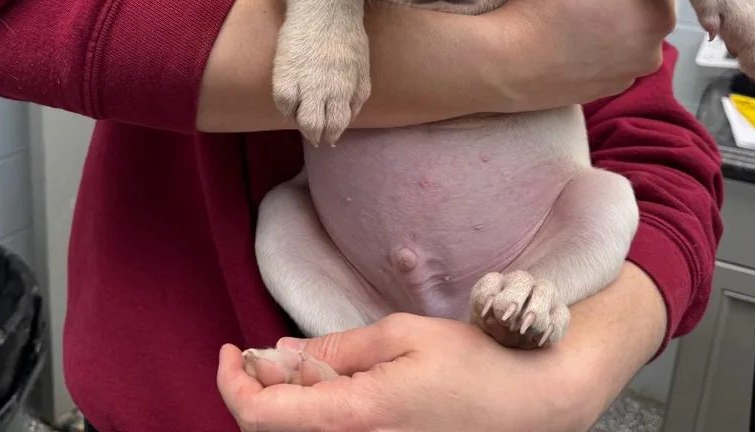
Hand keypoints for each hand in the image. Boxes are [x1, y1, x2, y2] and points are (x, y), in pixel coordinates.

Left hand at [218, 263, 665, 431]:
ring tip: (299, 364)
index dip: (231, 383)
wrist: (527, 404)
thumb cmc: (468, 363)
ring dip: (284, 403)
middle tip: (262, 352)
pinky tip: (330, 385)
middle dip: (256, 391)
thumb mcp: (398, 336)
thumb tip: (279, 356)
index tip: (227, 351)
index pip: (260, 416)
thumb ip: (333, 351)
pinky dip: (313, 413)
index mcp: (353, 418)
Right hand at [497, 0, 675, 110]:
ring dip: (604, 23)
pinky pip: (604, 60)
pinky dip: (590, 49)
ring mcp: (628, 76)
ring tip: (568, 16)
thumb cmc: (542, 8)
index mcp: (658, 13)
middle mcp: (653, 50)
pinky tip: (564, 40)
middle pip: (639, 7)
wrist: (506, 61)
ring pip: (622, 35)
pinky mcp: (603, 91)